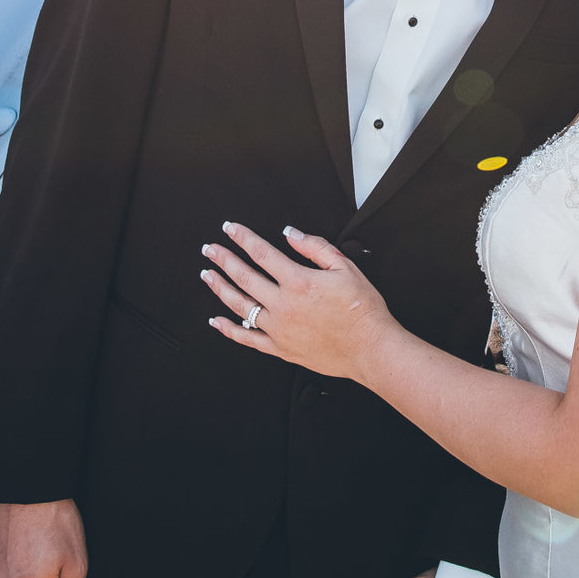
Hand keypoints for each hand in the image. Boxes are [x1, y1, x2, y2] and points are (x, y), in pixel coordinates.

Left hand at [203, 222, 395, 380]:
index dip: (243, 238)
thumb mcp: (345, 267)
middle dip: (223, 259)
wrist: (370, 348)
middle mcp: (283, 305)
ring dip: (220, 288)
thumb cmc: (363, 309)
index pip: (262, 253)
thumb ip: (315, 247)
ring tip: (208, 275)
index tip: (229, 229)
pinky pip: (247, 338)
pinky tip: (217, 320)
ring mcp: (278, 329)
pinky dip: (229, 329)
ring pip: (240, 305)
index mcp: (298, 282)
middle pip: (244, 276)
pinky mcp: (280, 349)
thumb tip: (291, 234)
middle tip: (210, 249)